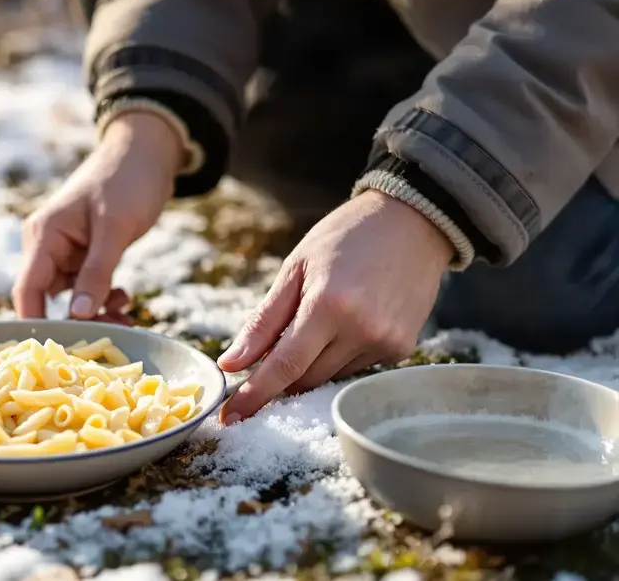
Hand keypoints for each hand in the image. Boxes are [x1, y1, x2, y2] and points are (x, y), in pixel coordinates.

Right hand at [12, 111, 184, 320]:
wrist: (146, 152)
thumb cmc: (127, 181)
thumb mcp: (116, 228)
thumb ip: (97, 272)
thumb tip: (79, 315)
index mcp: (44, 235)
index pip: (27, 289)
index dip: (35, 323)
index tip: (55, 352)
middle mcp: (47, 245)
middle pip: (48, 298)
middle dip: (76, 320)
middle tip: (113, 332)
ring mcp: (65, 250)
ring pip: (70, 297)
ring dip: (95, 310)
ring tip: (126, 316)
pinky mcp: (84, 253)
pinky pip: (86, 287)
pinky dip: (103, 298)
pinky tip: (124, 299)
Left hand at [216, 189, 453, 423]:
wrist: (412, 222)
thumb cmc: (344, 239)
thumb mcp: (295, 269)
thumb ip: (263, 322)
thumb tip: (231, 364)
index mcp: (328, 305)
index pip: (283, 367)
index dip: (254, 396)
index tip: (228, 419)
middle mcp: (361, 330)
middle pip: (304, 378)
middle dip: (279, 376)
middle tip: (267, 353)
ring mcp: (386, 343)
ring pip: (329, 377)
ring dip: (310, 364)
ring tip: (315, 321)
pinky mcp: (402, 349)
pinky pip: (355, 369)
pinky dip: (338, 356)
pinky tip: (346, 323)